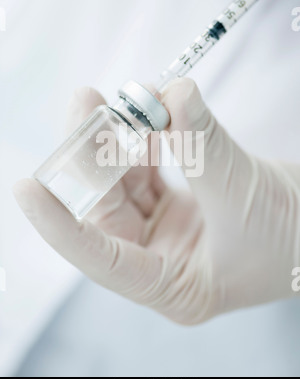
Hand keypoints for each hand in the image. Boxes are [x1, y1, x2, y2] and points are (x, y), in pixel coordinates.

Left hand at [14, 80, 299, 324]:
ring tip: (117, 97)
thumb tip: (172, 94)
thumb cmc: (293, 236)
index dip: (61, 225)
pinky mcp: (178, 203)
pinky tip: (147, 112)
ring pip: (125, 182)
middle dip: (95, 155)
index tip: (26, 190)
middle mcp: (160, 259)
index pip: (102, 259)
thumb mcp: (242, 193)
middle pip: (108, 207)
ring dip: (120, 139)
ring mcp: (167, 230)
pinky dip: (147, 139)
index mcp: (170, 284)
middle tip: (87, 103)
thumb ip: (203, 142)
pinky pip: (148, 168)